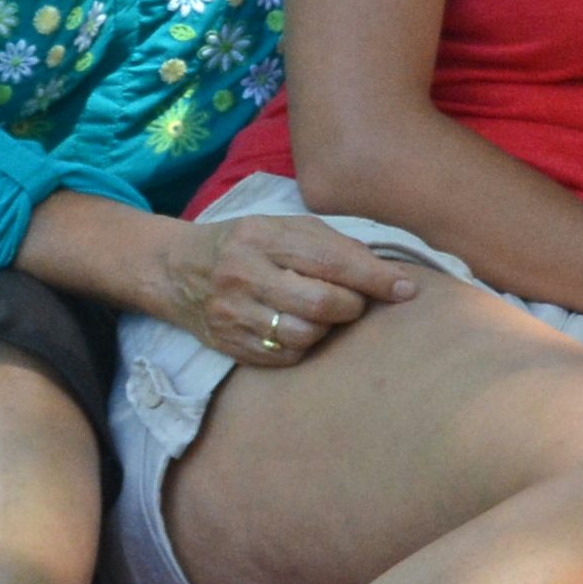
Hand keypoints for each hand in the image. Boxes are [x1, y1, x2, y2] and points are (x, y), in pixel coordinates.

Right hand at [153, 212, 423, 372]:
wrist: (176, 268)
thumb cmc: (246, 243)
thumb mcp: (283, 226)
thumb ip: (332, 244)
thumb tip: (387, 274)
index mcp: (263, 237)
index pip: (331, 261)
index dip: (375, 278)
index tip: (406, 289)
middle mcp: (244, 275)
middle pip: (321, 305)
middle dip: (352, 306)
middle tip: (355, 302)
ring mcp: (233, 314)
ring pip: (305, 335)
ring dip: (328, 328)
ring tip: (324, 314)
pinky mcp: (228, 344)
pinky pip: (285, 357)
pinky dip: (304, 346)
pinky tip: (299, 327)